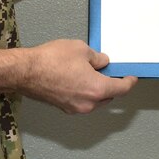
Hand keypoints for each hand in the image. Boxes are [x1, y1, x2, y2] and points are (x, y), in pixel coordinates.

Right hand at [19, 38, 138, 113]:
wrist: (26, 72)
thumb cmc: (52, 60)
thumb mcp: (81, 49)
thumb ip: (97, 58)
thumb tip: (102, 63)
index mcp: (97, 90)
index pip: (121, 89)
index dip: (129, 82)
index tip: (132, 77)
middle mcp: (88, 103)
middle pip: (109, 97)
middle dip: (111, 84)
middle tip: (109, 70)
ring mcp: (75, 108)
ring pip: (94, 100)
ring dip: (97, 89)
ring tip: (91, 72)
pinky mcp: (63, 107)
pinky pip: (82, 101)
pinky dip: (85, 92)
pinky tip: (78, 78)